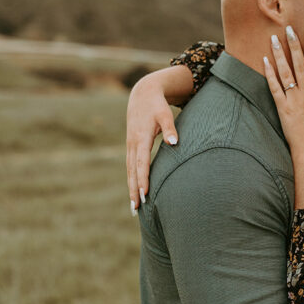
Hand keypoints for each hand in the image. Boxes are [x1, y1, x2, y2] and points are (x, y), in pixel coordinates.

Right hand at [126, 71, 179, 212]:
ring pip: (129, 171)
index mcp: (141, 137)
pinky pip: (130, 167)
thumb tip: (174, 143)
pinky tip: (134, 192)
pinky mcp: (131, 146)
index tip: (144, 193)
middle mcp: (133, 144)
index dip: (143, 178)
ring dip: (131, 188)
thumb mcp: (165, 113)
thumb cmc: (157, 105)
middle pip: (132, 171)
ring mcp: (130, 146)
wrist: (142, 94)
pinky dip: (131, 180)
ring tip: (133, 207)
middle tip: (135, 208)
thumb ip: (170, 128)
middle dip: (134, 190)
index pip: (142, 162)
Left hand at [263, 27, 303, 156]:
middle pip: (300, 63)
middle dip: (295, 44)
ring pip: (285, 72)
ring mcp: (293, 99)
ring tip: (273, 39)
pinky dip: (269, 73)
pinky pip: (274, 87)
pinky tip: (264, 61)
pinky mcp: (281, 107)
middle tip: (289, 28)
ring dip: (279, 54)